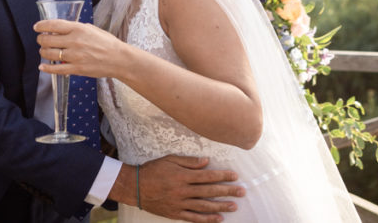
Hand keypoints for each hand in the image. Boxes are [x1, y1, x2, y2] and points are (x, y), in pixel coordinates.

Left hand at [33, 19, 126, 78]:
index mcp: (78, 29)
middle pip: (48, 40)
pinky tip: (43, 66)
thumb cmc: (107, 43)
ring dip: (43, 52)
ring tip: (44, 51)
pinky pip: (56, 69)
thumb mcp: (91, 29)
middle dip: (41, 39)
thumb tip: (60, 30)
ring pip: (49, 54)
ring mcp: (74, 56)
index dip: (41, 26)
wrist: (118, 59)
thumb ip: (75, 28)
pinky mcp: (76, 69)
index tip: (36, 27)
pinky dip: (46, 68)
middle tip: (41, 40)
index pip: (53, 25)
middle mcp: (74, 41)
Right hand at [113, 156, 242, 222]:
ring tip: (234, 206)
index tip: (235, 176)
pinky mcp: (175, 213)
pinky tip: (218, 219)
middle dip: (227, 191)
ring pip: (204, 206)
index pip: (208, 176)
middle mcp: (183, 190)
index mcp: (183, 175)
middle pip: (209, 191)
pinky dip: (206, 220)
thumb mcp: (170, 159)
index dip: (223, 176)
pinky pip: (193, 218)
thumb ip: (189, 162)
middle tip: (242, 192)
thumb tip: (207, 161)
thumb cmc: (153, 170)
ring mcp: (179, 204)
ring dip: (220, 206)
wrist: (135, 187)